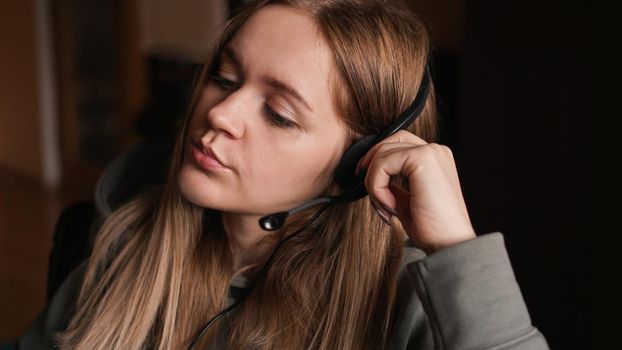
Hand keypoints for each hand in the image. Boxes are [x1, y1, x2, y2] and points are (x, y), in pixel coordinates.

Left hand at [355, 130, 475, 253]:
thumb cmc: (431, 228)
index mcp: (435, 158)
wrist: (449, 244)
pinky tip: (391, 207)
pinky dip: (377, 187)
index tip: (365, 180)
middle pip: (388, 141)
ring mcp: (430, 152)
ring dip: (374, 183)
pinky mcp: (422, 159)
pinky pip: (382, 164)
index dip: (377, 159)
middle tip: (368, 192)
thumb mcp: (406, 200)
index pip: (398, 143)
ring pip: (381, 154)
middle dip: (370, 165)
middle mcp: (435, 150)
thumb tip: (370, 176)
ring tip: (386, 209)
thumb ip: (392, 183)